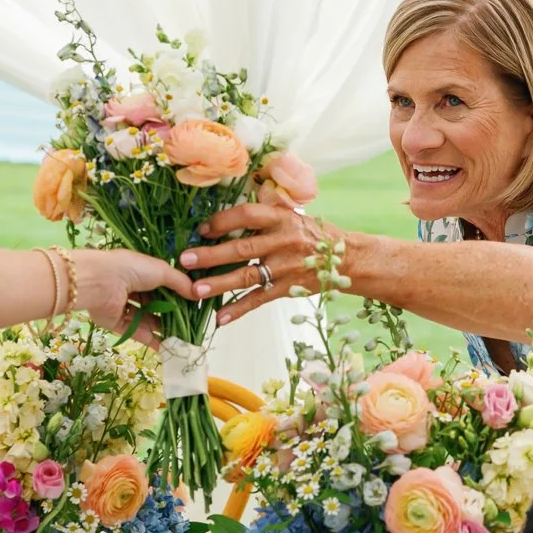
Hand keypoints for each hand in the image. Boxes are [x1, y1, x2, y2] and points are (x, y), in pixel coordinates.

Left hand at [71, 249, 194, 341]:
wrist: (100, 282)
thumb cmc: (131, 269)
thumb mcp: (161, 271)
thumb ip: (180, 283)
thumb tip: (197, 294)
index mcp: (140, 271)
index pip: (163, 285)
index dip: (178, 294)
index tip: (194, 305)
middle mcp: (132, 288)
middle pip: (156, 304)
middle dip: (173, 314)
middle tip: (191, 326)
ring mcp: (123, 306)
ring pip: (148, 320)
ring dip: (164, 329)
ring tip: (184, 340)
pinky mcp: (116, 323)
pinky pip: (137, 332)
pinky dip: (152, 340)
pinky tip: (169, 348)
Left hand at [179, 202, 340, 324]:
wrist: (346, 258)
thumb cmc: (311, 234)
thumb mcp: (291, 216)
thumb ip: (263, 217)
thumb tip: (223, 219)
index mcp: (281, 218)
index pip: (247, 215)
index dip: (222, 221)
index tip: (202, 229)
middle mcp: (283, 241)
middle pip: (242, 248)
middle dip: (211, 254)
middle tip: (185, 259)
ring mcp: (285, 267)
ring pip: (247, 276)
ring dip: (219, 284)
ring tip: (195, 290)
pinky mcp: (288, 288)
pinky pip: (259, 299)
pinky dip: (239, 309)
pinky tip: (220, 318)